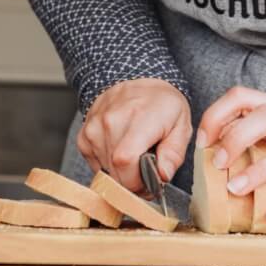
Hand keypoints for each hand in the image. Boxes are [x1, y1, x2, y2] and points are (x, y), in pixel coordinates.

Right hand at [76, 77, 191, 192]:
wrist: (140, 81)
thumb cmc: (163, 106)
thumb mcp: (181, 126)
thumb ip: (174, 153)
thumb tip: (163, 175)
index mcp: (138, 117)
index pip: (125, 161)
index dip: (137, 181)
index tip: (150, 183)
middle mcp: (111, 120)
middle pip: (115, 171)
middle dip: (132, 181)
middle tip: (145, 171)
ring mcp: (94, 127)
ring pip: (105, 171)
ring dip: (121, 173)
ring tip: (135, 156)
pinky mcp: (84, 135)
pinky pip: (94, 164)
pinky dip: (109, 165)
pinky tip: (120, 150)